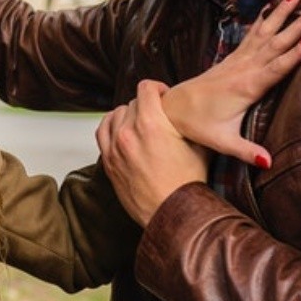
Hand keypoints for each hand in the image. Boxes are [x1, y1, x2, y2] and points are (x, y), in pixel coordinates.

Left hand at [97, 80, 208, 225]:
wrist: (173, 212)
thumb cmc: (187, 184)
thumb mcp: (199, 147)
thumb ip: (190, 125)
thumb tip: (191, 113)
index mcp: (151, 124)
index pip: (145, 88)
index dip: (157, 88)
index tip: (163, 95)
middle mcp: (128, 132)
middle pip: (132, 103)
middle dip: (145, 106)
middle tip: (157, 114)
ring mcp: (114, 147)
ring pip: (115, 115)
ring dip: (127, 115)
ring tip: (140, 122)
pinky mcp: (108, 161)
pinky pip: (102, 132)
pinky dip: (111, 126)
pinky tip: (121, 130)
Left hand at [162, 0, 300, 166]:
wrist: (172, 109)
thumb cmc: (198, 126)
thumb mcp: (222, 142)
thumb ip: (247, 152)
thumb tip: (270, 163)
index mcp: (245, 87)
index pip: (274, 68)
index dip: (293, 52)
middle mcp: (242, 69)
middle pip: (274, 43)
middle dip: (295, 23)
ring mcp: (236, 61)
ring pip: (264, 33)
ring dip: (282, 13)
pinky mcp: (232, 59)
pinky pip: (251, 35)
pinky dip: (264, 19)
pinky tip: (272, 5)